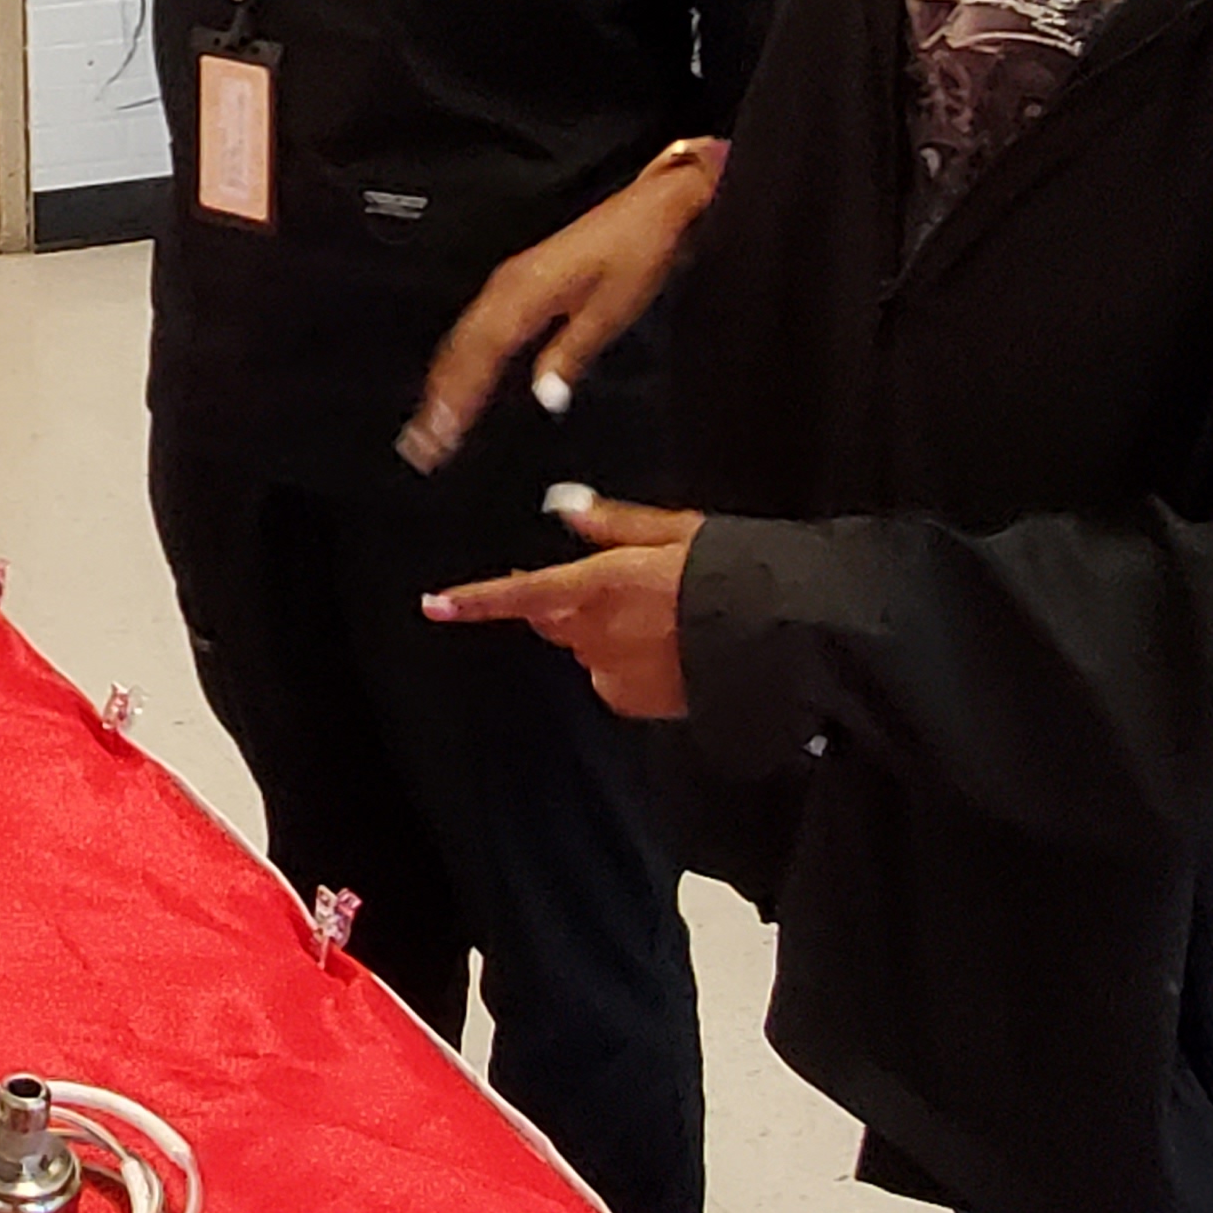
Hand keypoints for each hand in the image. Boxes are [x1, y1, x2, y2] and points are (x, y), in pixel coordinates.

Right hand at [396, 143, 724, 474]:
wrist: (651, 206)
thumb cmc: (637, 253)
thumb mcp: (612, 309)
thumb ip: (572, 353)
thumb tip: (545, 398)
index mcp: (525, 293)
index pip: (480, 353)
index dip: (457, 396)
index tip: (440, 435)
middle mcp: (505, 287)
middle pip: (459, 349)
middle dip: (438, 398)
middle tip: (422, 445)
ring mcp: (507, 282)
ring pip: (461, 339)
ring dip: (443, 383)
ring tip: (430, 426)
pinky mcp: (515, 283)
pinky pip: (474, 329)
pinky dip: (460, 362)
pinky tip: (457, 383)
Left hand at [422, 492, 705, 718]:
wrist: (778, 639)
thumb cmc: (730, 574)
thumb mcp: (676, 531)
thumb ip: (614, 525)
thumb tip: (568, 511)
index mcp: (600, 583)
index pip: (522, 593)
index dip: (476, 599)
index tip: (435, 603)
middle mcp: (596, 632)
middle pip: (553, 619)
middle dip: (568, 605)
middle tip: (624, 589)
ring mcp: (613, 672)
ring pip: (585, 650)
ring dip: (604, 637)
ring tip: (664, 623)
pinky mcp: (633, 701)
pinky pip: (613, 679)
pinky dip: (628, 667)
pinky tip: (671, 653)